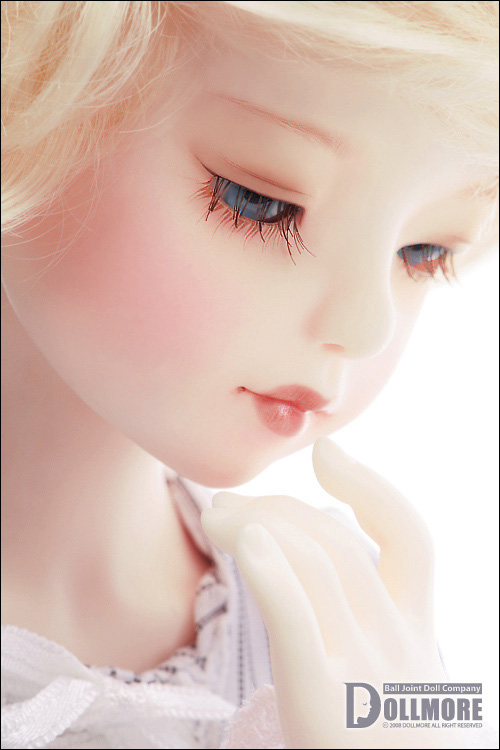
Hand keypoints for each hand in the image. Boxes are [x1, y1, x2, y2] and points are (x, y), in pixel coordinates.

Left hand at [201, 438, 468, 748]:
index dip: (371, 486)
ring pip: (316, 566)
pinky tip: (242, 541)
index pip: (410, 538)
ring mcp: (368, 677)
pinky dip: (273, 572)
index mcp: (417, 637)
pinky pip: (301, 623)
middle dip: (279, 506)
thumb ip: (364, 625)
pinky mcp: (328, 710)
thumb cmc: (372, 746)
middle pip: (339, 543)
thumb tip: (308, 561)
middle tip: (229, 503)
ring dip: (258, 525)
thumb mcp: (386, 681)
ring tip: (217, 517)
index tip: (329, 454)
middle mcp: (401, 647)